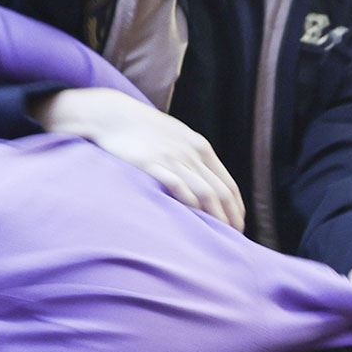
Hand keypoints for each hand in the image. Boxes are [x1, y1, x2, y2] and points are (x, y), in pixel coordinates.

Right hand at [31, 88, 243, 231]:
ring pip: (205, 193)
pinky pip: (179, 187)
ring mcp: (173, 159)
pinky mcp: (153, 164)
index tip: (238, 223)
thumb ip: (190, 156)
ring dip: (215, 218)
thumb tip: (201, 180)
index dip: (236, 207)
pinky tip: (194, 222)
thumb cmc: (142, 129)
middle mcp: (192, 153)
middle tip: (234, 236)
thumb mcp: (175, 137)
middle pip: (220, 192)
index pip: (228, 183)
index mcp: (200, 147)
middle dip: (231, 217)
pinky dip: (190, 206)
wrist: (113, 115)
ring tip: (219, 236)